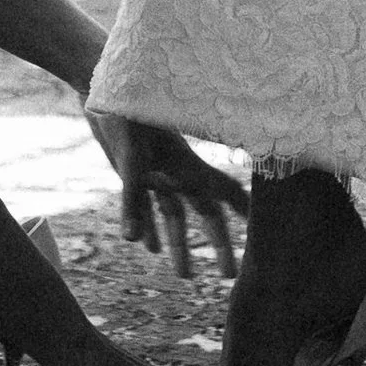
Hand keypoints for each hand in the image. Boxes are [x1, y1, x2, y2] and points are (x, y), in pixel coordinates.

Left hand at [86, 110, 246, 278]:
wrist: (104, 89)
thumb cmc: (122, 115)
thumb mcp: (127, 158)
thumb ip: (131, 198)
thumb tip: (131, 241)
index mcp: (184, 165)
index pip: (221, 191)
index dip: (242, 209)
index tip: (261, 228)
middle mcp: (175, 172)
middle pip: (203, 213)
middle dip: (217, 243)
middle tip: (229, 275)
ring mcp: (156, 174)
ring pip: (174, 216)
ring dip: (178, 246)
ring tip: (184, 277)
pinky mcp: (135, 175)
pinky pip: (147, 208)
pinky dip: (150, 228)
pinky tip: (150, 248)